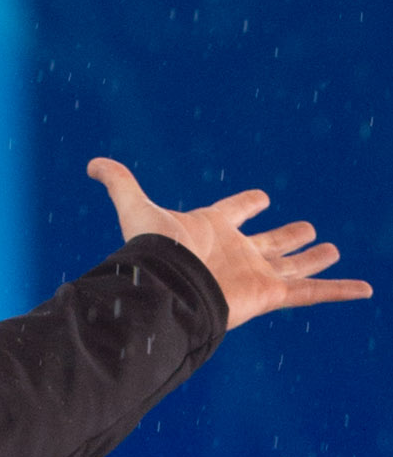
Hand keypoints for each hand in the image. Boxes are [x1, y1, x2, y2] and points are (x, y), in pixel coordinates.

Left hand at [88, 158, 370, 329]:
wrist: (167, 293)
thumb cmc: (156, 254)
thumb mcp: (137, 208)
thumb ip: (119, 183)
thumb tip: (93, 162)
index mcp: (213, 230)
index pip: (234, 211)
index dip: (246, 204)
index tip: (260, 198)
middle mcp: (236, 254)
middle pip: (270, 243)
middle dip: (288, 237)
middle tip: (308, 230)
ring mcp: (255, 275)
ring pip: (293, 266)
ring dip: (313, 260)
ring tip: (331, 250)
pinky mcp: (271, 294)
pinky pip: (313, 293)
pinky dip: (340, 291)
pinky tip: (364, 289)